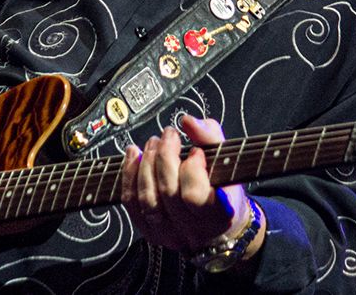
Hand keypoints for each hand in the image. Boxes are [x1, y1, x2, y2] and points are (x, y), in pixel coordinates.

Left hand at [120, 116, 253, 252]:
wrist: (218, 223)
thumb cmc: (224, 187)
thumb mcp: (226, 159)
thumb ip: (210, 137)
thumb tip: (188, 121)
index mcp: (218, 215)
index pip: (194, 196)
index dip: (191, 170)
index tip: (196, 152)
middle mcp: (193, 230)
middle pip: (167, 193)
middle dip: (164, 156)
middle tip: (169, 136)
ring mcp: (170, 234)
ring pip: (147, 199)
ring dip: (145, 164)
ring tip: (152, 143)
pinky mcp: (150, 231)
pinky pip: (131, 204)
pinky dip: (129, 175)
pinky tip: (134, 155)